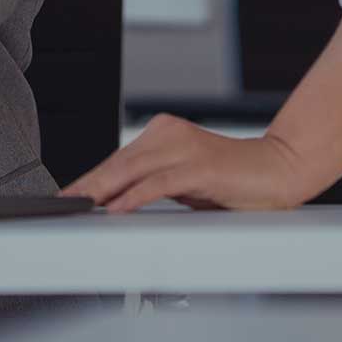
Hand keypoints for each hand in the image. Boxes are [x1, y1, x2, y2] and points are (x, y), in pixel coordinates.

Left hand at [61, 114, 326, 213]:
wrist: (278, 172)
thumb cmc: (232, 182)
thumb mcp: (183, 185)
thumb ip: (152, 186)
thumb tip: (115, 203)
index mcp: (163, 134)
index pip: (117, 160)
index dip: (90, 180)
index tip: (67, 198)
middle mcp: (169, 134)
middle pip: (118, 163)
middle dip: (88, 186)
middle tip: (63, 204)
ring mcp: (184, 147)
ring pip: (132, 170)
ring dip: (102, 191)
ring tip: (80, 206)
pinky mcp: (200, 165)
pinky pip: (159, 182)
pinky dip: (135, 196)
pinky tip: (117, 208)